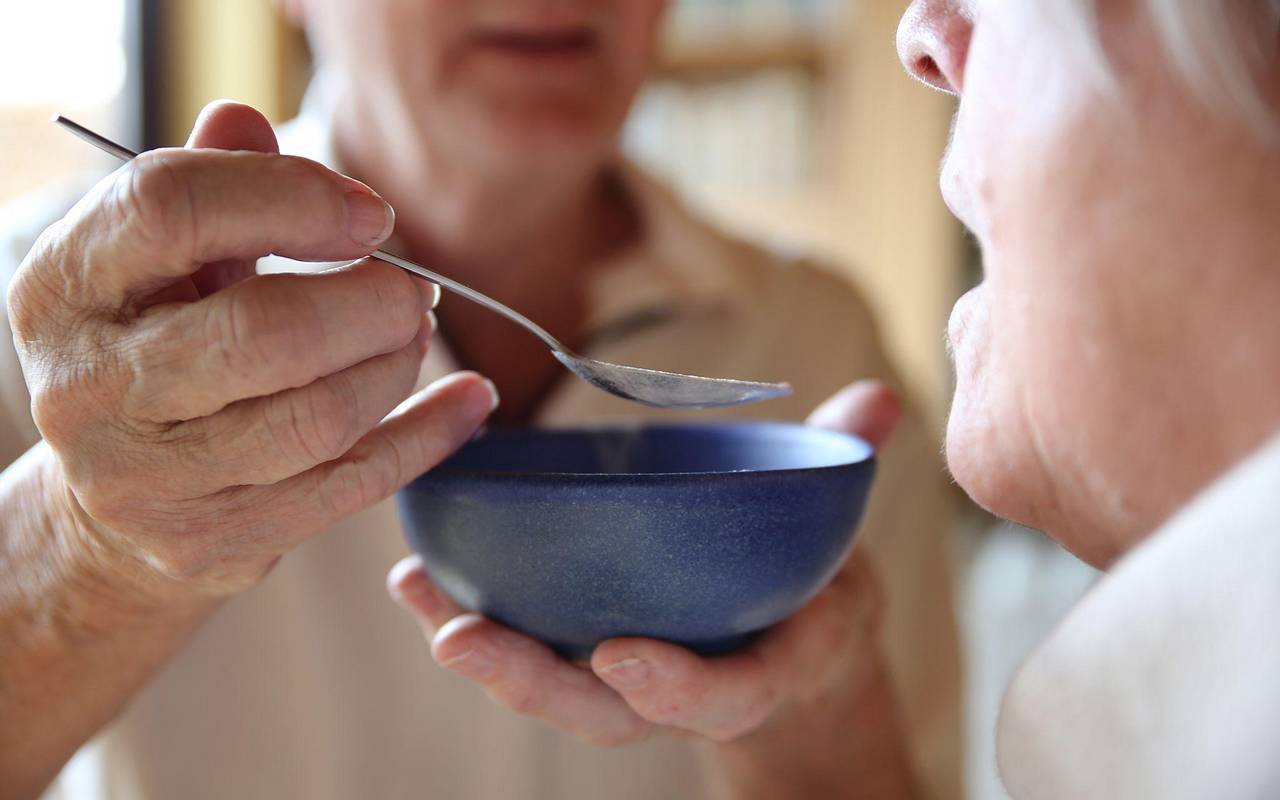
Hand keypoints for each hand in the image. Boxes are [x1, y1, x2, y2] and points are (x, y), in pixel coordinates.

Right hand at [6, 101, 497, 606]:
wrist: (113, 503)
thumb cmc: (151, 350)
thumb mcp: (156, 263)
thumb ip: (206, 188)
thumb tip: (248, 120)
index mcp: (66, 288)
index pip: (172, 210)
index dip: (292, 198)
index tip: (370, 215)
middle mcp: (92, 388)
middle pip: (263, 332)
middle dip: (369, 303)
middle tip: (412, 290)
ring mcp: (151, 480)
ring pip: (317, 418)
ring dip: (395, 365)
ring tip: (416, 333)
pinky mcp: (217, 543)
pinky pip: (353, 485)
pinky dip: (429, 435)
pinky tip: (469, 401)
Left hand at [388, 382, 916, 795]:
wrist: (792, 648)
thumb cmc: (813, 590)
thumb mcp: (843, 534)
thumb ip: (850, 466)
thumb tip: (877, 400)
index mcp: (762, 670)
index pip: (725, 694)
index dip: (677, 687)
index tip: (624, 658)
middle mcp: (685, 690)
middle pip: (606, 711)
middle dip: (533, 681)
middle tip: (461, 638)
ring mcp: (632, 680)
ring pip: (554, 686)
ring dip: (483, 648)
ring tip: (417, 593)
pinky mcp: (592, 656)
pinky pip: (534, 648)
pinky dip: (474, 614)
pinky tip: (418, 576)